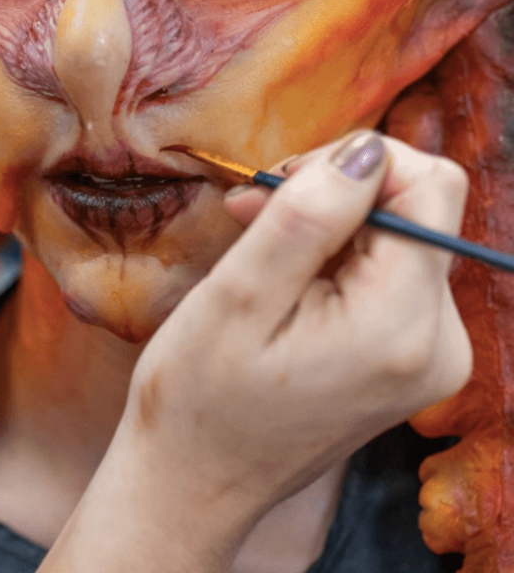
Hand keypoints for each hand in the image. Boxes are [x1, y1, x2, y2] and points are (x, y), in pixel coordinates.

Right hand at [109, 131, 471, 565]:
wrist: (194, 482)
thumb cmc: (198, 398)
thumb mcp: (239, 296)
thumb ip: (307, 216)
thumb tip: (368, 149)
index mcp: (402, 326)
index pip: (430, 186)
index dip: (355, 163)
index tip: (280, 185)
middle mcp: (438, 342)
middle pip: (414, 207)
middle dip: (333, 193)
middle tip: (252, 210)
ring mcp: (428, 354)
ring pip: (397, 234)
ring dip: (326, 223)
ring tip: (257, 242)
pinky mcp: (406, 356)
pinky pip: (385, 271)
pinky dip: (333, 255)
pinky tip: (281, 274)